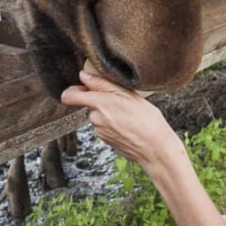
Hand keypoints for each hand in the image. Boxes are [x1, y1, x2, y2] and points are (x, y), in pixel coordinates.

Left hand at [60, 69, 180, 170]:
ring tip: (127, 115)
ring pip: (98, 115)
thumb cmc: (147, 119)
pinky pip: (103, 126)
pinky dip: (112, 124)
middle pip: (89, 104)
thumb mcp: (128, 94)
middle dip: (101, 100)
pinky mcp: (104, 140)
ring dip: (108, 113)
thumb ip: (102, 84)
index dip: (72, 90)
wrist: (155, 148)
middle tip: (120, 101)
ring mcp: (99, 131)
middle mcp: (96, 118)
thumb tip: (83, 76)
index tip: (82, 87)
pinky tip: (127, 125)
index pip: (70, 96)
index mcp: (100, 103)